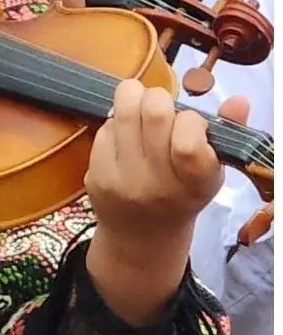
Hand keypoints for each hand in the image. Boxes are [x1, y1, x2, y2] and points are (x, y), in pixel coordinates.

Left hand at [84, 82, 248, 322]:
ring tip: (141, 109)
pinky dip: (115, 122)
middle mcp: (158, 186)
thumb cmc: (182, 195)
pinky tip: (124, 136)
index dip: (191, 121)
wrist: (141, 235)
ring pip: (124, 109)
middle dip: (160, 99)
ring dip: (134, 99)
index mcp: (194, 185)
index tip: (190, 125)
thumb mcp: (210, 173)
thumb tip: (238, 100)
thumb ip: (224, 134)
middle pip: (155, 113)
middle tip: (162, 109)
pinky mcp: (96, 174)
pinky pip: (104, 126)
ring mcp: (123, 180)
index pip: (189, 142)